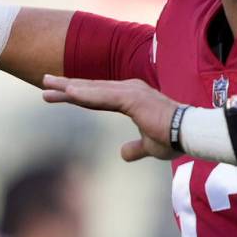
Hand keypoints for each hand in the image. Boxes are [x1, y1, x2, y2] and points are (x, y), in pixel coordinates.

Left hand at [42, 75, 181, 161]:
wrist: (191, 134)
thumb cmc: (174, 138)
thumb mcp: (150, 146)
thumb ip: (135, 148)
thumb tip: (122, 154)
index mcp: (132, 98)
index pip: (98, 97)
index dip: (78, 96)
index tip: (58, 96)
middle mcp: (129, 90)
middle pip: (91, 89)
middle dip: (67, 86)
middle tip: (45, 82)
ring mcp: (130, 92)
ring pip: (93, 90)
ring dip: (69, 88)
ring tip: (47, 85)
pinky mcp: (132, 98)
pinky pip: (103, 96)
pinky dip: (85, 94)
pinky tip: (69, 93)